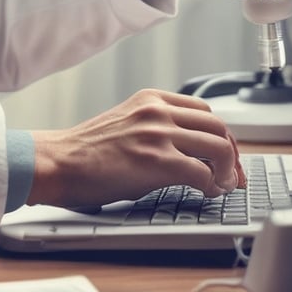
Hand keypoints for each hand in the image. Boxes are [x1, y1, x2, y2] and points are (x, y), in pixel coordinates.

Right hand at [28, 89, 245, 208]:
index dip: (221, 135)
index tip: (226, 155)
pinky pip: (203, 174)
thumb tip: (191, 152)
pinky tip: (207, 193)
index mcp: (150, 99)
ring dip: (227, 171)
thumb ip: (157, 128)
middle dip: (232, 154)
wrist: (58, 162)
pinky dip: (212, 186)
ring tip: (222, 186)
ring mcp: (158, 134)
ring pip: (218, 147)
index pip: (204, 111)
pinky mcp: (156, 162)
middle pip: (218, 126)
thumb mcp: (126, 123)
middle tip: (233, 175)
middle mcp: (158, 111)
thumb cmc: (86, 151)